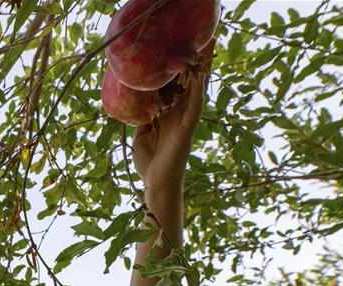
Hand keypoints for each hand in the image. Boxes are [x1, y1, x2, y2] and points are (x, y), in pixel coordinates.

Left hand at [133, 43, 212, 191]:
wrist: (156, 184)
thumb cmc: (150, 164)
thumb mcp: (141, 136)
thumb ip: (143, 119)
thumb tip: (138, 105)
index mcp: (168, 117)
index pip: (174, 90)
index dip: (176, 73)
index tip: (176, 54)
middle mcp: (178, 117)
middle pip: (188, 87)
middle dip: (193, 67)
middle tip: (198, 44)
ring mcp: (184, 122)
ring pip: (195, 92)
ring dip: (200, 72)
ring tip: (204, 51)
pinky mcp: (187, 130)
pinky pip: (195, 107)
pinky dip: (197, 91)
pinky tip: (200, 76)